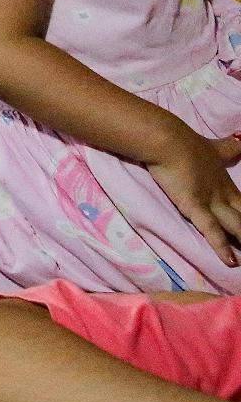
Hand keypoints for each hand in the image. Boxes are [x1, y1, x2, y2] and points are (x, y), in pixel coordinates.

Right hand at [148, 127, 240, 265]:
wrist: (168, 141)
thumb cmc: (187, 144)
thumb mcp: (214, 147)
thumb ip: (228, 147)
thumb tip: (240, 139)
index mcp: (226, 185)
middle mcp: (223, 196)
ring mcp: (211, 202)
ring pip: (236, 226)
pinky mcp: (195, 207)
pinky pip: (212, 230)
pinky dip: (221, 246)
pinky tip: (231, 261)